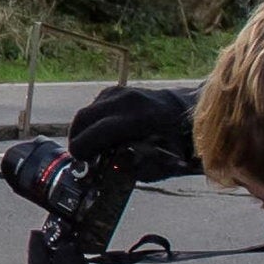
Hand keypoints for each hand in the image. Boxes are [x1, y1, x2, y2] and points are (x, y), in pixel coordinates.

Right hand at [68, 82, 203, 176]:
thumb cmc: (179, 140)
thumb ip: (138, 170)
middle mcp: (127, 100)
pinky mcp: (116, 90)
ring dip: (82, 130)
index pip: (97, 131)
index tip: (79, 161)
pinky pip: (93, 106)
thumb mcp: (166, 164)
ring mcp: (120, 92)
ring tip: (88, 148)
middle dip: (76, 139)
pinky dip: (90, 121)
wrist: (187, 110)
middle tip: (79, 157)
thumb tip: (111, 172)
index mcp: (140, 118)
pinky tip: (97, 134)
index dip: (82, 147)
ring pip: (86, 111)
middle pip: (84, 117)